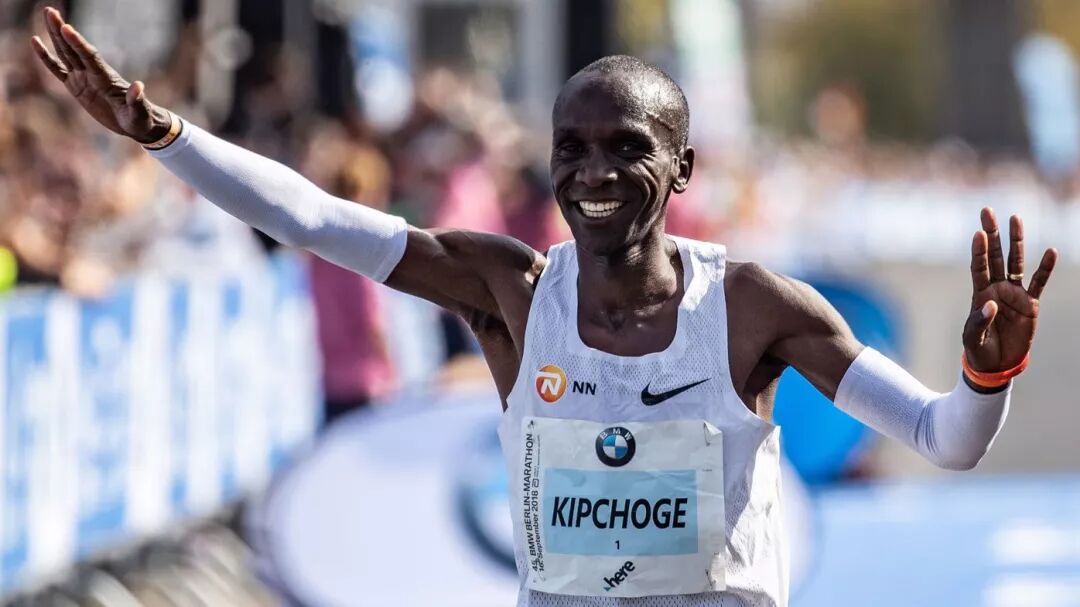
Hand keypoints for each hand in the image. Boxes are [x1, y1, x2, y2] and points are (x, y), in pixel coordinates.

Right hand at [30, 7, 170, 142]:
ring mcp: (83, 78)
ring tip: (48, 15)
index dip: (78, 43)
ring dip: (55, 35)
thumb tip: (139, 85)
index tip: (67, 28)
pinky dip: (46, 57)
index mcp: (106, 78)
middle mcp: (93, 73)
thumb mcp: (139, 113)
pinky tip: (36, 41)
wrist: (137, 123)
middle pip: (74, 49)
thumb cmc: (141, 118)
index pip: (90, 57)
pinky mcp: (76, 86)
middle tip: (50, 11)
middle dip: (62, 31)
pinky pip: (58, 69)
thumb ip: (137, 100)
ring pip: (65, 53)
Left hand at [964, 207, 1055, 372]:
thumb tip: (990, 304)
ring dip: (1016, 241)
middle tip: (987, 210)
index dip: (979, 251)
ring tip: (1015, 218)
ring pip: (1017, 262)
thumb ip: (979, 322)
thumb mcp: (973, 339)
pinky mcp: (1030, 304)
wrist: (998, 365)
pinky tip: (1051, 251)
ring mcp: (1014, 294)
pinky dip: (1046, 268)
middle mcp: (996, 288)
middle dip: (992, 234)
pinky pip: (1040, 282)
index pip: (978, 267)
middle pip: (994, 256)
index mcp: (980, 294)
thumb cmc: (980, 350)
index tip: (978, 232)